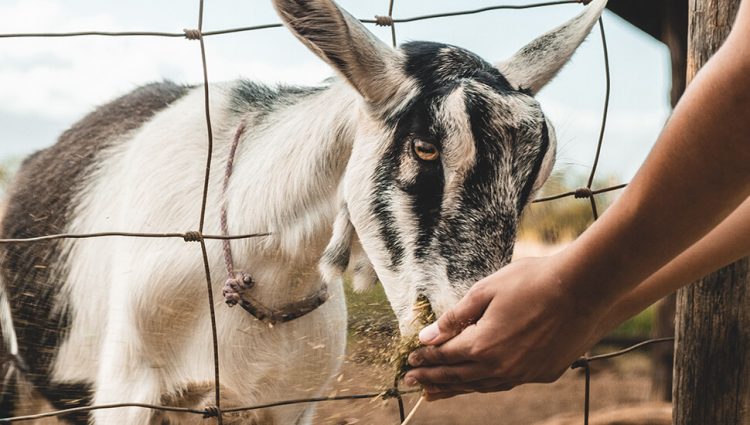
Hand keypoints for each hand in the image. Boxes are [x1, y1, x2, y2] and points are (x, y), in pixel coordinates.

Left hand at [403, 256, 607, 399]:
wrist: (583, 288)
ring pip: (482, 386)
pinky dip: (487, 383)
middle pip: (458, 377)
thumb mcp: (485, 291)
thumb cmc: (532, 282)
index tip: (409, 359)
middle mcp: (501, 367)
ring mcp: (524, 373)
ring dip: (457, 388)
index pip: (444, 356)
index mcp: (482, 345)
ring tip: (437, 391)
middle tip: (411, 381)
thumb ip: (454, 317)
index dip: (425, 358)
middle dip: (432, 379)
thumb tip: (428, 336)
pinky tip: (479, 382)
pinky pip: (507, 383)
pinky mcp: (544, 374)